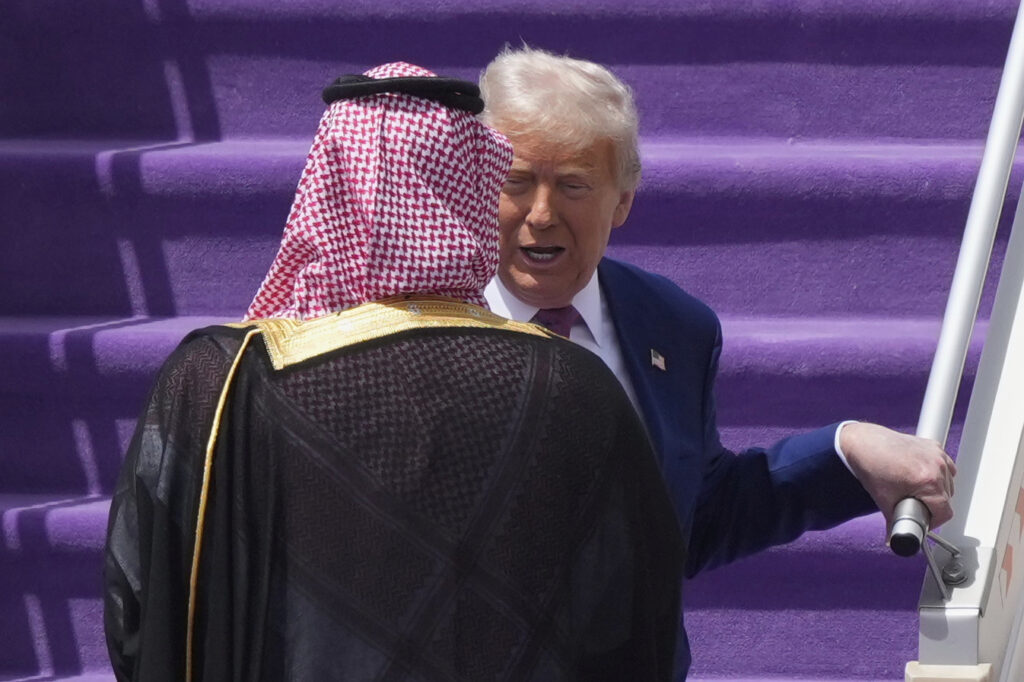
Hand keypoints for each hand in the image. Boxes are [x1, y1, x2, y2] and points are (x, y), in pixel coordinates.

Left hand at [839, 422, 956, 530]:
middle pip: (947, 498)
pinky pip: (945, 466)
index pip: (945, 512)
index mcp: (929, 481)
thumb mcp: (884, 500)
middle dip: (932, 506)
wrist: (862, 443)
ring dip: (937, 490)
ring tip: (916, 490)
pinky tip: (922, 477)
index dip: (934, 522)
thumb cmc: (871, 466)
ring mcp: (936, 454)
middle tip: (915, 506)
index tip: (924, 521)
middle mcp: (937, 466)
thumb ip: (893, 524)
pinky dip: (938, 474)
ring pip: (948, 482)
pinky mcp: (932, 446)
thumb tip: (895, 541)